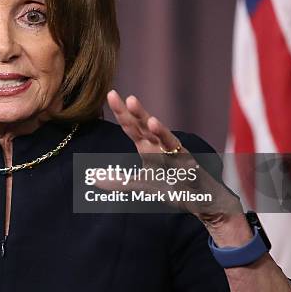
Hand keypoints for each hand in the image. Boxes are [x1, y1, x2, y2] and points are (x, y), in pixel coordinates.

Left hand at [105, 90, 241, 221]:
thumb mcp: (139, 184)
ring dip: (160, 130)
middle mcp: (160, 144)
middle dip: (138, 113)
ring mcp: (176, 153)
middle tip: (129, 99)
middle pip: (147, 126)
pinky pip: (184, 160)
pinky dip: (180, 156)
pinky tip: (175, 150)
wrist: (198, 198)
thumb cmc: (170, 185)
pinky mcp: (190, 167)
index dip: (121, 111)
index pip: (131, 125)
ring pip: (168, 138)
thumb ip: (117, 180)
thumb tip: (92, 178)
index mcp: (147, 145)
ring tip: (152, 121)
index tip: (111, 94)